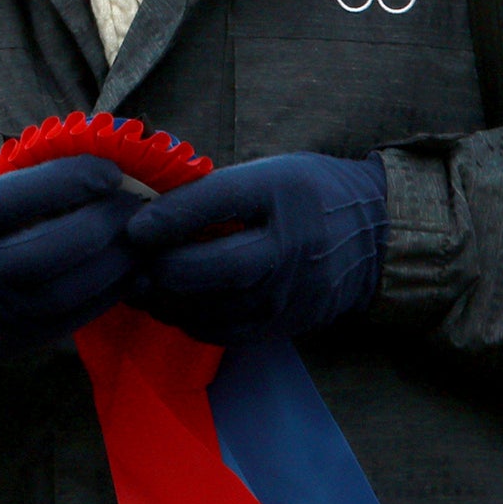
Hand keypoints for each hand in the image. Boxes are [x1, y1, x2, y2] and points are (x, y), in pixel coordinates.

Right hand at [0, 154, 145, 389]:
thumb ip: (7, 168)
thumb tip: (77, 145)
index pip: (28, 194)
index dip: (80, 176)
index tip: (110, 167)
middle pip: (64, 244)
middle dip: (112, 217)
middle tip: (139, 198)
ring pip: (80, 286)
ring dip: (123, 256)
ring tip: (144, 230)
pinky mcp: (15, 345)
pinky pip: (78, 317)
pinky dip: (113, 289)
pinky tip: (129, 266)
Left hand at [123, 152, 386, 346]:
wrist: (374, 237)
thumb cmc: (308, 192)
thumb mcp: (269, 171)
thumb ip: (215, 191)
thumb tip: (147, 209)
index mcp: (282, 192)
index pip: (216, 203)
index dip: (168, 217)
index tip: (133, 226)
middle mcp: (289, 247)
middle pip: (213, 268)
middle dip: (161, 269)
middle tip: (128, 264)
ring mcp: (288, 294)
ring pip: (212, 308)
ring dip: (166, 301)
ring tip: (138, 286)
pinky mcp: (284, 326)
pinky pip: (223, 332)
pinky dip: (188, 320)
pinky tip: (170, 305)